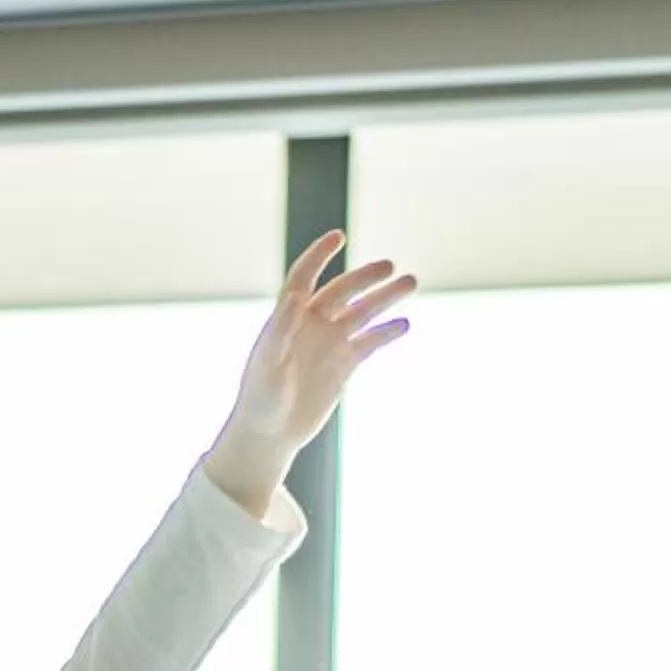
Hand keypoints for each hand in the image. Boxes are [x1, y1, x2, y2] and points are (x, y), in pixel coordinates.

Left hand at [204, 233, 414, 519]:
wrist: (270, 434)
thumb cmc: (260, 399)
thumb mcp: (267, 364)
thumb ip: (280, 330)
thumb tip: (295, 297)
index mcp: (288, 316)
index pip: (305, 276)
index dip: (319, 255)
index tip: (339, 236)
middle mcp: (312, 323)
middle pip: (343, 290)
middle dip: (366, 277)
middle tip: (391, 268)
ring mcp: (330, 342)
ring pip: (362, 312)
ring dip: (385, 298)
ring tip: (411, 283)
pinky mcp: (344, 364)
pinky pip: (370, 342)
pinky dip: (386, 332)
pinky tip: (404, 325)